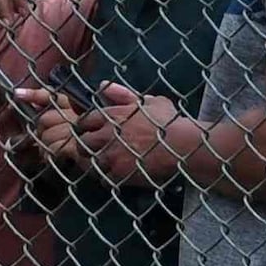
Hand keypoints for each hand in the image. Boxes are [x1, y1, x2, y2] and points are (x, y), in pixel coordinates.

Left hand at [59, 84, 181, 184]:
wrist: (182, 145)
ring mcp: (112, 155)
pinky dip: (107, 179)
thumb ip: (123, 94)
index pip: (84, 121)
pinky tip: (115, 177)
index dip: (85, 128)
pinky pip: (103, 179)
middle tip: (93, 151)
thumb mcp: (149, 101)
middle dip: (85, 147)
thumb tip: (103, 85)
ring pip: (90, 164)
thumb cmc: (169, 122)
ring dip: (94, 165)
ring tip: (103, 165)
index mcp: (113, 115)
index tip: (89, 132)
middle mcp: (107, 134)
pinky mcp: (119, 173)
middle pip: (82, 143)